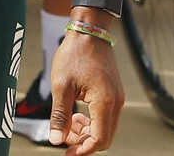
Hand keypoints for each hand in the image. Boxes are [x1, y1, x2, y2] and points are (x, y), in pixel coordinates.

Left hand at [49, 26, 124, 153]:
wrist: (89, 30)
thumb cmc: (74, 54)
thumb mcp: (61, 86)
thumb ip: (59, 116)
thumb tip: (55, 140)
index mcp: (104, 101)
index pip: (100, 139)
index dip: (83, 149)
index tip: (67, 152)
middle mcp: (116, 101)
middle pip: (105, 137)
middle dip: (84, 142)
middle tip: (64, 136)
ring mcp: (117, 97)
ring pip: (106, 127)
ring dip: (87, 132)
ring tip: (68, 124)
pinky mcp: (114, 92)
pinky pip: (106, 116)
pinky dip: (92, 121)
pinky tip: (77, 114)